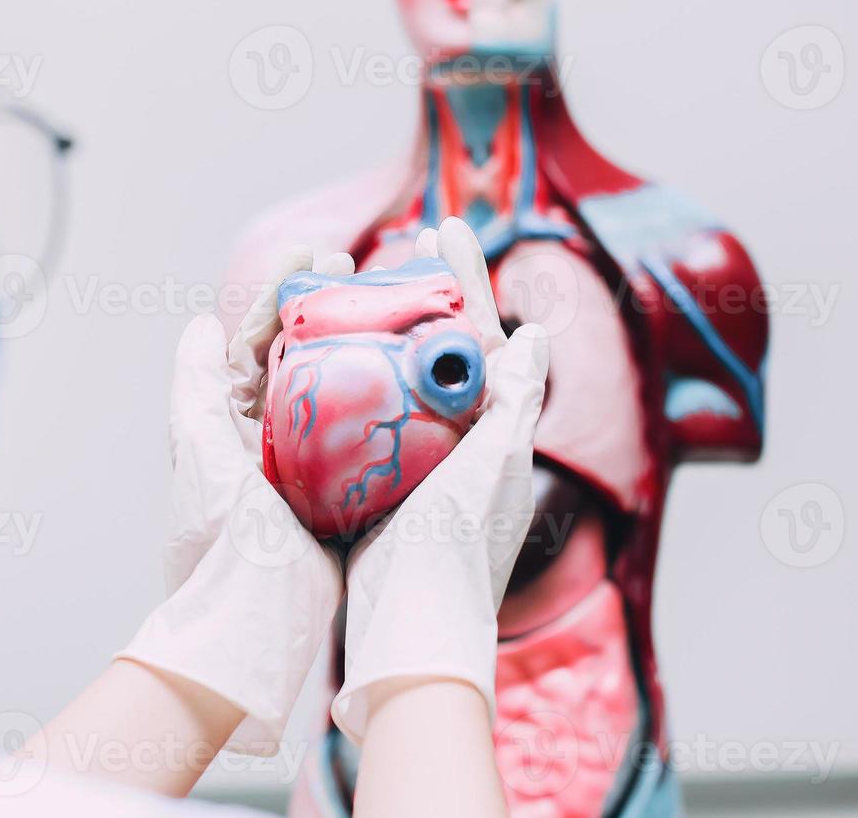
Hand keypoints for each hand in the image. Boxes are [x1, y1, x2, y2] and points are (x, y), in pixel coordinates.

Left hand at [117, 248, 353, 754]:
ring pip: (335, 387)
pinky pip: (364, 429)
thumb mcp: (200, 454)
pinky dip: (384, 395)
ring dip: (357, 343)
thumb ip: (196, 389)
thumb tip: (200, 326)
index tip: (312, 254)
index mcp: (228, 424)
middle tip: (356, 267)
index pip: (253, 343)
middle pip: (297, 356)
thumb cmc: (220, 543)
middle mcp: (265, 439)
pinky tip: (413, 370)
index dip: (281, 295)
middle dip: (323, 307)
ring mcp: (304, 464)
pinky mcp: (340, 490)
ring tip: (388, 302)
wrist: (253, 623)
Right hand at [331, 217, 549, 743]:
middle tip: (397, 251)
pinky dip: (354, 379)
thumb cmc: (455, 551)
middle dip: (424, 296)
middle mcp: (462, 442)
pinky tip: (322, 356)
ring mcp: (421, 463)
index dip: (466, 279)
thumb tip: (535, 332)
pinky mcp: (382, 484)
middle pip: (443, 349)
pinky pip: (371, 414)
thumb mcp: (493, 467)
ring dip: (384, 332)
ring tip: (354, 288)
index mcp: (495, 431)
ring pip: (403, 379)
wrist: (409, 628)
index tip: (443, 227)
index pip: (483, 335)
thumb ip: (516, 401)